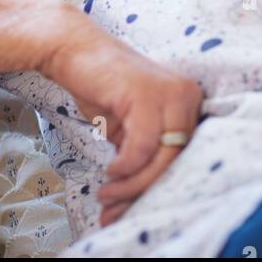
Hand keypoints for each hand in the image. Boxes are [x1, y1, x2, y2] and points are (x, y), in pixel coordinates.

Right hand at [40, 19, 203, 227]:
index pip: (183, 156)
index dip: (158, 188)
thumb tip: (137, 199)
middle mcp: (188, 96)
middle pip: (178, 161)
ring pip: (163, 157)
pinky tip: (111, 171)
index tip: (129, 209)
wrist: (71, 49)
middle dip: (144, 192)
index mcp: (189, 103)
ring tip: (107, 197)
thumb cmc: (100, 87)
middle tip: (115, 212)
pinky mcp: (147, 95)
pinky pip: (144, 146)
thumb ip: (141, 155)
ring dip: (132, 185)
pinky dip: (127, 166)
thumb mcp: (128, 128)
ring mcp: (171, 93)